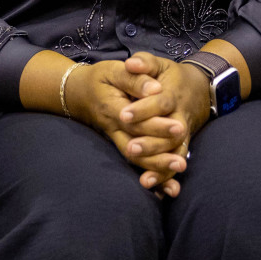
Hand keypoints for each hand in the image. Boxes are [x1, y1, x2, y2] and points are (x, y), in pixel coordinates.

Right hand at [64, 59, 186, 192]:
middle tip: (181, 162)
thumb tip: (156, 88)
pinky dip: (151, 176)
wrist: (79, 93)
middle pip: (134, 147)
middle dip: (159, 155)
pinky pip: (135, 162)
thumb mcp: (114, 70)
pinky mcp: (121, 143)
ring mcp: (116, 138)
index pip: (134, 121)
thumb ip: (135, 78)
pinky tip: (167, 189)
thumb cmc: (100, 79)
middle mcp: (113, 127)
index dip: (156, 126)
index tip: (179, 127)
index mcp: (112, 107)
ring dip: (156, 169)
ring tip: (178, 171)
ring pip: (134, 159)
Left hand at [118, 53, 212, 193]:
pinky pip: (176, 161)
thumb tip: (131, 63)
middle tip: (132, 149)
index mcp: (172, 94)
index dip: (143, 109)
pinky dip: (168, 177)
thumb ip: (145, 62)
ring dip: (161, 166)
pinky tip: (155, 189)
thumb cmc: (172, 75)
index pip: (160, 102)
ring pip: (175, 151)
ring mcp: (184, 133)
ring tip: (145, 180)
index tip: (124, 114)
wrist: (201, 88)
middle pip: (169, 133)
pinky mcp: (182, 145)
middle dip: (152, 143)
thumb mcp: (159, 64)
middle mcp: (180, 116)